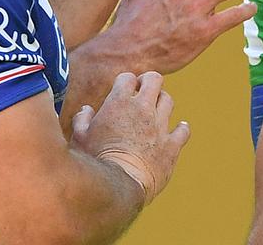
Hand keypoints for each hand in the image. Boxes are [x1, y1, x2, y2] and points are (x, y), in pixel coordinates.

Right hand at [71, 71, 189, 204]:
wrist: (118, 185)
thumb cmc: (95, 161)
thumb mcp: (79, 137)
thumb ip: (82, 119)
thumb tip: (86, 110)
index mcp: (119, 103)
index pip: (127, 78)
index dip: (125, 82)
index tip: (123, 90)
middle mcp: (142, 109)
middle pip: (154, 80)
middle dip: (149, 81)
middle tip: (144, 90)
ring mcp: (159, 126)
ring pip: (168, 100)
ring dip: (162, 102)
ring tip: (156, 110)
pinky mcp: (171, 145)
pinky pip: (183, 130)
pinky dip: (181, 128)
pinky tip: (179, 129)